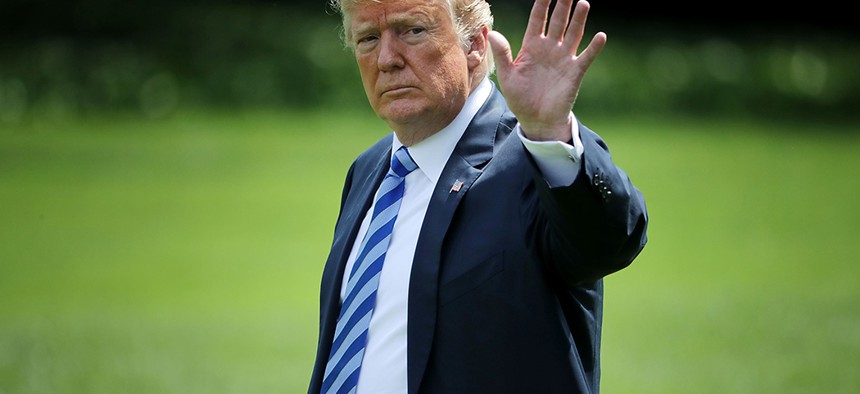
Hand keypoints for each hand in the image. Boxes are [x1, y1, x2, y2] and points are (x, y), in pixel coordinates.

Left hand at [488, 0, 605, 140]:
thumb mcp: (508, 76)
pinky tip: (600, 36)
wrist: (536, 120)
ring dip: (578, 19)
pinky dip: (594, 47)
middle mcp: (550, 48)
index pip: (537, 19)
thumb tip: (492, 33)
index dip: (542, 3)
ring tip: (583, 3)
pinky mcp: (575, 72)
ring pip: (573, 34)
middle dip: (562, 5)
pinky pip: (586, 57)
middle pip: (557, 21)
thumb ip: (503, 54)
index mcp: (532, 46)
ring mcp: (564, 58)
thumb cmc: (520, 98)